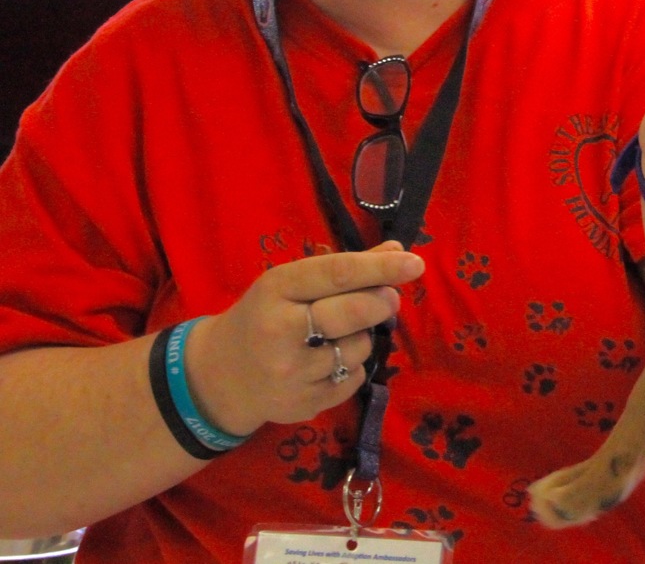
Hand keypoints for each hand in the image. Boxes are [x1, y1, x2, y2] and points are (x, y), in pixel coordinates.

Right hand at [183, 242, 423, 437]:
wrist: (218, 376)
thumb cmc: (264, 317)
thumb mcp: (291, 284)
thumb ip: (345, 268)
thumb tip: (399, 251)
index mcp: (276, 290)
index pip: (338, 273)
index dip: (382, 267)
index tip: (414, 263)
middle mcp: (279, 332)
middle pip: (354, 312)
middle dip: (383, 302)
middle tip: (388, 299)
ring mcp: (290, 373)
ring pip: (360, 347)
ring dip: (364, 336)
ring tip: (339, 334)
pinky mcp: (302, 405)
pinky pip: (353, 378)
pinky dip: (353, 365)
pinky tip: (329, 361)